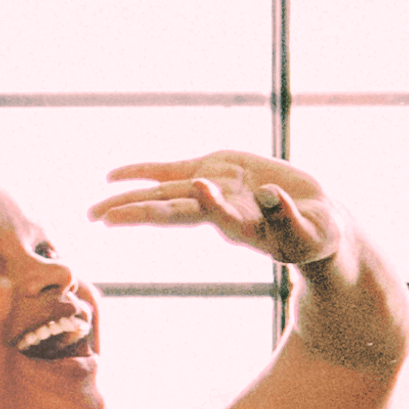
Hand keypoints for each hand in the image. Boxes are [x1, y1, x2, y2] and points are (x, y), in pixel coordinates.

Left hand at [90, 150, 344, 263]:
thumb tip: (265, 195)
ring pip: (164, 193)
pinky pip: (170, 173)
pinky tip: (112, 175)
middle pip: (172, 209)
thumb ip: (285, 216)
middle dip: (137, 213)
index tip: (200, 189)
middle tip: (100, 218)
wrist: (313, 223)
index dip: (208, 203)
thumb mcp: (309, 231)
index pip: (218, 214)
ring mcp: (212, 191)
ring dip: (128, 199)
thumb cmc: (315, 236)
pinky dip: (142, 172)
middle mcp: (218, 211)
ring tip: (93, 211)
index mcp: (243, 226)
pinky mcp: (214, 172)